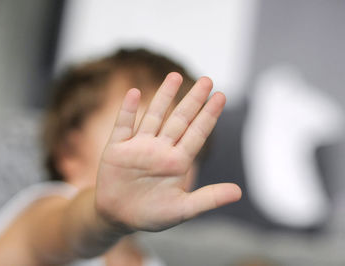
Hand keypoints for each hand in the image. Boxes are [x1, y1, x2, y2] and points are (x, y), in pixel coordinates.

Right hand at [95, 72, 240, 231]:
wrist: (118, 217)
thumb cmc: (151, 214)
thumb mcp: (181, 210)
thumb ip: (208, 199)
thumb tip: (239, 192)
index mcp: (177, 162)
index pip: (197, 134)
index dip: (209, 115)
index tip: (222, 96)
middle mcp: (160, 149)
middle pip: (179, 120)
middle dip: (193, 100)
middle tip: (208, 80)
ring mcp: (138, 147)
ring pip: (153, 116)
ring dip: (163, 96)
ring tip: (175, 76)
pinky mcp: (116, 149)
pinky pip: (123, 126)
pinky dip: (128, 111)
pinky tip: (135, 93)